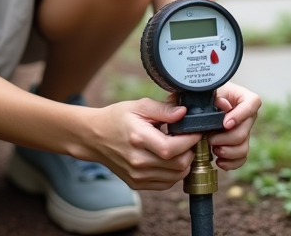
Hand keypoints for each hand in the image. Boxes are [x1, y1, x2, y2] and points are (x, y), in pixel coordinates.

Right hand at [81, 98, 202, 189]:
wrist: (94, 137)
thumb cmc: (116, 118)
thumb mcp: (139, 106)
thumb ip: (163, 109)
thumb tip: (184, 112)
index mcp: (138, 139)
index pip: (173, 148)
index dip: (190, 140)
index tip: (197, 131)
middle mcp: (138, 161)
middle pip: (178, 165)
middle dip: (191, 152)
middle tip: (191, 140)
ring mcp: (137, 175)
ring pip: (175, 177)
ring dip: (185, 163)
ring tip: (181, 149)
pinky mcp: (137, 183)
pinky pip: (166, 184)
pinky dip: (174, 173)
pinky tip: (171, 159)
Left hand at [206, 82, 260, 170]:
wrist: (201, 105)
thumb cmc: (206, 95)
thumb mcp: (209, 91)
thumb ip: (216, 96)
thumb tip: (224, 105)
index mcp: (245, 98)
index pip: (252, 103)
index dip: (240, 116)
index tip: (225, 124)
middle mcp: (248, 116)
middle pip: (244, 132)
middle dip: (225, 139)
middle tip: (209, 138)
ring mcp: (244, 132)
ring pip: (243, 148)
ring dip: (227, 152)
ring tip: (213, 149)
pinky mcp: (239, 146)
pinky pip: (241, 159)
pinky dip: (230, 163)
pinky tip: (218, 161)